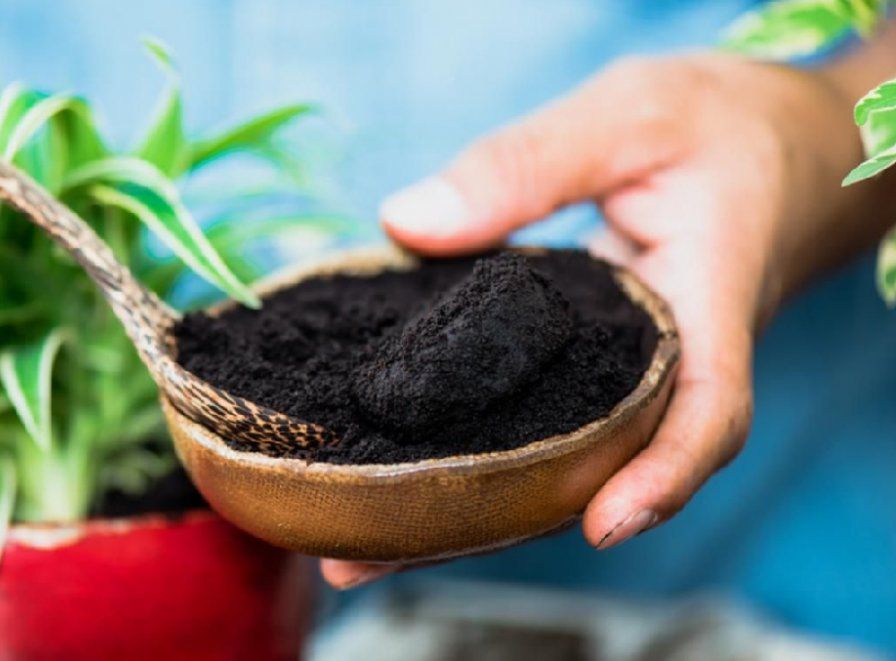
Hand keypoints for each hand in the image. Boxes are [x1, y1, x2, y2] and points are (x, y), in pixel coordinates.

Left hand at [322, 51, 895, 588]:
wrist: (775, 146)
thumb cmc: (720, 126)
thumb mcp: (631, 114)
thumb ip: (526, 164)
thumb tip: (407, 221)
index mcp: (705, 301)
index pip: (706, 407)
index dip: (661, 473)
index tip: (602, 521)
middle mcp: (666, 361)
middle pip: (596, 466)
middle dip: (497, 522)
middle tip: (370, 558)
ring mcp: (626, 372)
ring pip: (557, 456)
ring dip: (465, 505)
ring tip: (354, 546)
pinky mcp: (590, 365)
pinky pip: (540, 416)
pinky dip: (474, 449)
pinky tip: (394, 464)